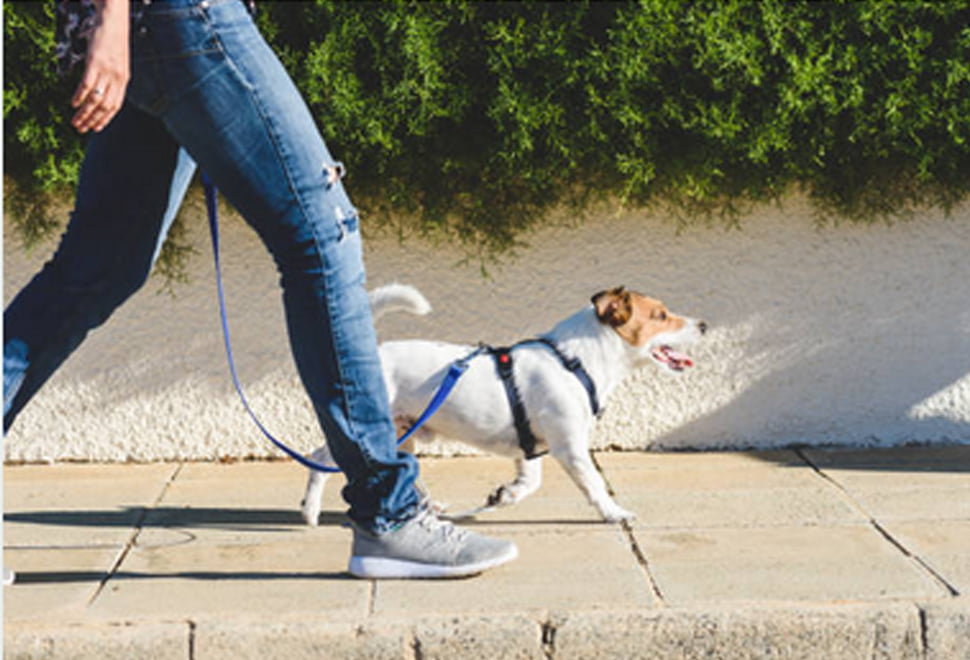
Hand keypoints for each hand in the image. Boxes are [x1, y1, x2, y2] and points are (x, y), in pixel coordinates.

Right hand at [71, 0, 129, 133]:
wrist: (114, 22)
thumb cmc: (114, 42)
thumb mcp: (119, 63)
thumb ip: (114, 78)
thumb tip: (106, 92)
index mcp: (124, 80)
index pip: (116, 106)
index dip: (106, 119)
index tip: (96, 129)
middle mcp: (117, 78)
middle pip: (105, 106)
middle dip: (93, 120)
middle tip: (81, 129)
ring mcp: (107, 71)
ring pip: (96, 99)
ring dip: (85, 113)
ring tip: (75, 121)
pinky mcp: (96, 62)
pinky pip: (87, 84)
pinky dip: (80, 96)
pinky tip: (74, 104)